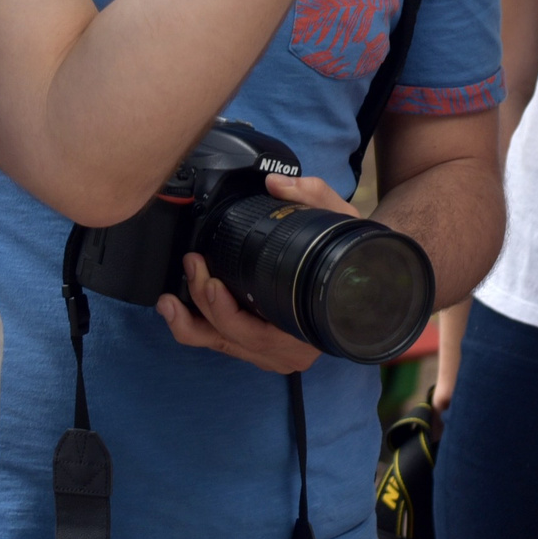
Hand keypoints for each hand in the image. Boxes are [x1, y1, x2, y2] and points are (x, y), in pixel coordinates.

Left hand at [155, 171, 358, 373]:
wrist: (369, 277)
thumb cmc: (354, 255)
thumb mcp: (341, 221)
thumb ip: (312, 197)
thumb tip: (276, 184)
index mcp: (311, 330)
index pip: (259, 333)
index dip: (227, 313)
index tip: (214, 282)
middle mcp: (292, 352)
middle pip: (232, 340)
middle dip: (203, 306)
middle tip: (193, 267)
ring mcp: (273, 354)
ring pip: (221, 348)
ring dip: (190, 324)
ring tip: (168, 300)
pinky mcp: (259, 349)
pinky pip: (222, 346)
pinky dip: (197, 329)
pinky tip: (177, 309)